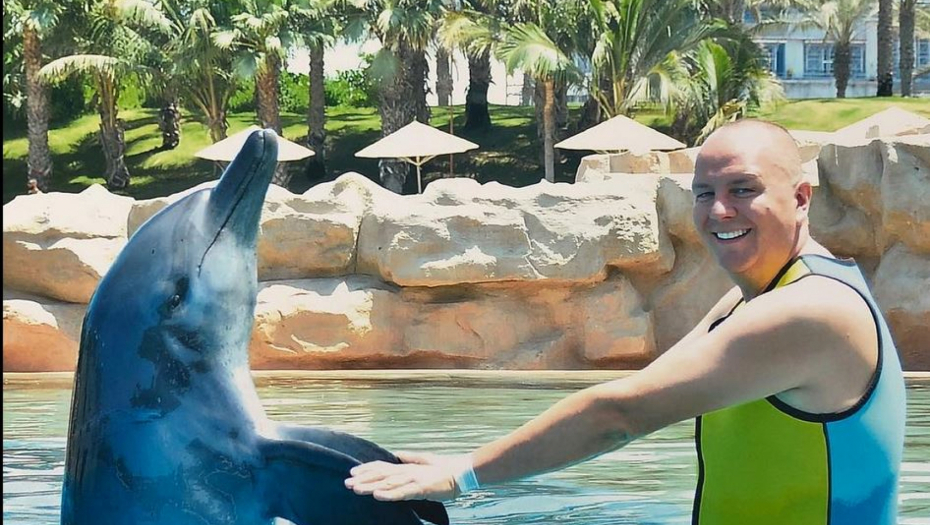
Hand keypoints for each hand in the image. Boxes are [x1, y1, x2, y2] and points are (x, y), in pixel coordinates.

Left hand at [344, 451, 464, 501]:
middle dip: (363, 479)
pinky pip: (403, 492)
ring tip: (356, 488)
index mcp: (406, 466)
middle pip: (381, 474)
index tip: (352, 471)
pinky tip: (378, 495)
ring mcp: (413, 479)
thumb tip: (397, 454)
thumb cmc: (444, 468)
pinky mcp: (421, 488)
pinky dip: (389, 494)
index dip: (367, 468)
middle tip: (346, 482)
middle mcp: (407, 471)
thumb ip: (409, 459)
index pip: (382, 466)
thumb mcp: (423, 461)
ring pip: (388, 483)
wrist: (462, 472)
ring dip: (371, 486)